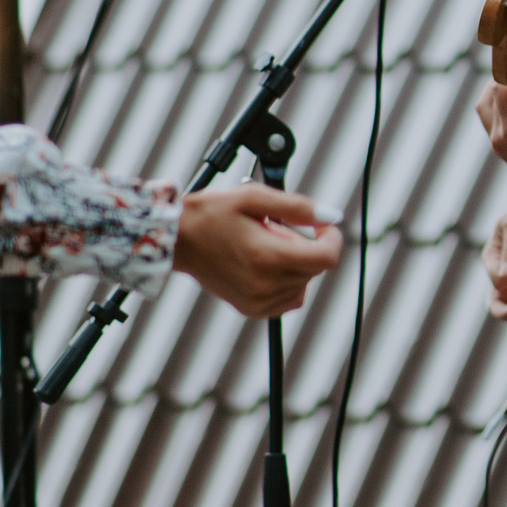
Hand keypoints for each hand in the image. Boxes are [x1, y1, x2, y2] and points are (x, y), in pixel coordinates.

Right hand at [174, 185, 343, 319]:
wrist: (175, 240)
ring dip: (294, 262)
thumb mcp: (252, 197)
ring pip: (303, 282)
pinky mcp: (250, 308)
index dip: (331, 238)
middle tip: (273, 229)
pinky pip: (288, 299)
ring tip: (263, 245)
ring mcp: (257, 300)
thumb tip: (331, 216)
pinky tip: (265, 265)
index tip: (320, 225)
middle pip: (314, 267)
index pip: (327, 258)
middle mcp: (265, 285)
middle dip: (304, 245)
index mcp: (268, 257)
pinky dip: (287, 282)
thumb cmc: (210, 214)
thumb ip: (297, 207)